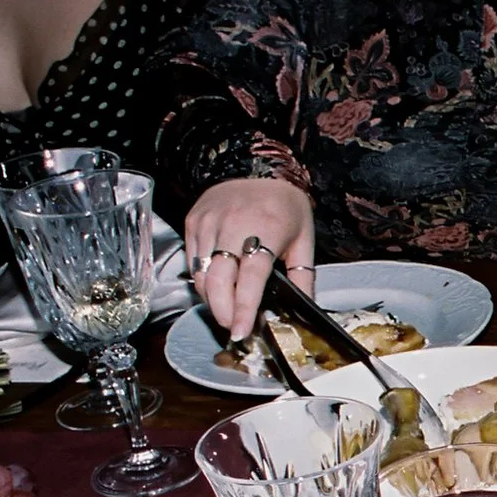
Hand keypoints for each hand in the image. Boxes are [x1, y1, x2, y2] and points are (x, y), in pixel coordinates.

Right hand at [183, 177, 314, 340]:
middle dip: (222, 311)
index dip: (243, 307)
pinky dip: (202, 280)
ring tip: (226, 311)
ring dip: (211, 299)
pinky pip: (193, 260)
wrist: (259, 166)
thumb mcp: (304, 240)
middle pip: (217, 280)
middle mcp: (233, 224)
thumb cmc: (285, 205)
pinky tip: (216, 288)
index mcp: (267, 228)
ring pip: (200, 273)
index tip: (240, 330)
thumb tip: (304, 310)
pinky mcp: (194, 221)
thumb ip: (303, 277)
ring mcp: (209, 221)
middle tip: (232, 327)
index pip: (250, 277)